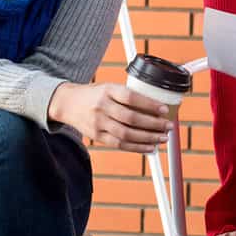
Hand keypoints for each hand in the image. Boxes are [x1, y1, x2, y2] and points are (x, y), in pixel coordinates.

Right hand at [48, 83, 172, 152]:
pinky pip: (120, 144)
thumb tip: (155, 105)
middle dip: (153, 124)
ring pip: (127, 134)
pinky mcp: (97, 136)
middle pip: (131, 118)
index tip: (165, 110)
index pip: (132, 98)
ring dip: (148, 138)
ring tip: (162, 138)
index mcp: (108, 90)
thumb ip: (127, 95)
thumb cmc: (94, 94)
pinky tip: (149, 148)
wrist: (67, 103)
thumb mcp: (108, 87)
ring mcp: (98, 123)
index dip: (150, 105)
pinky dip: (137, 148)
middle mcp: (102, 106)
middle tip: (168, 126)